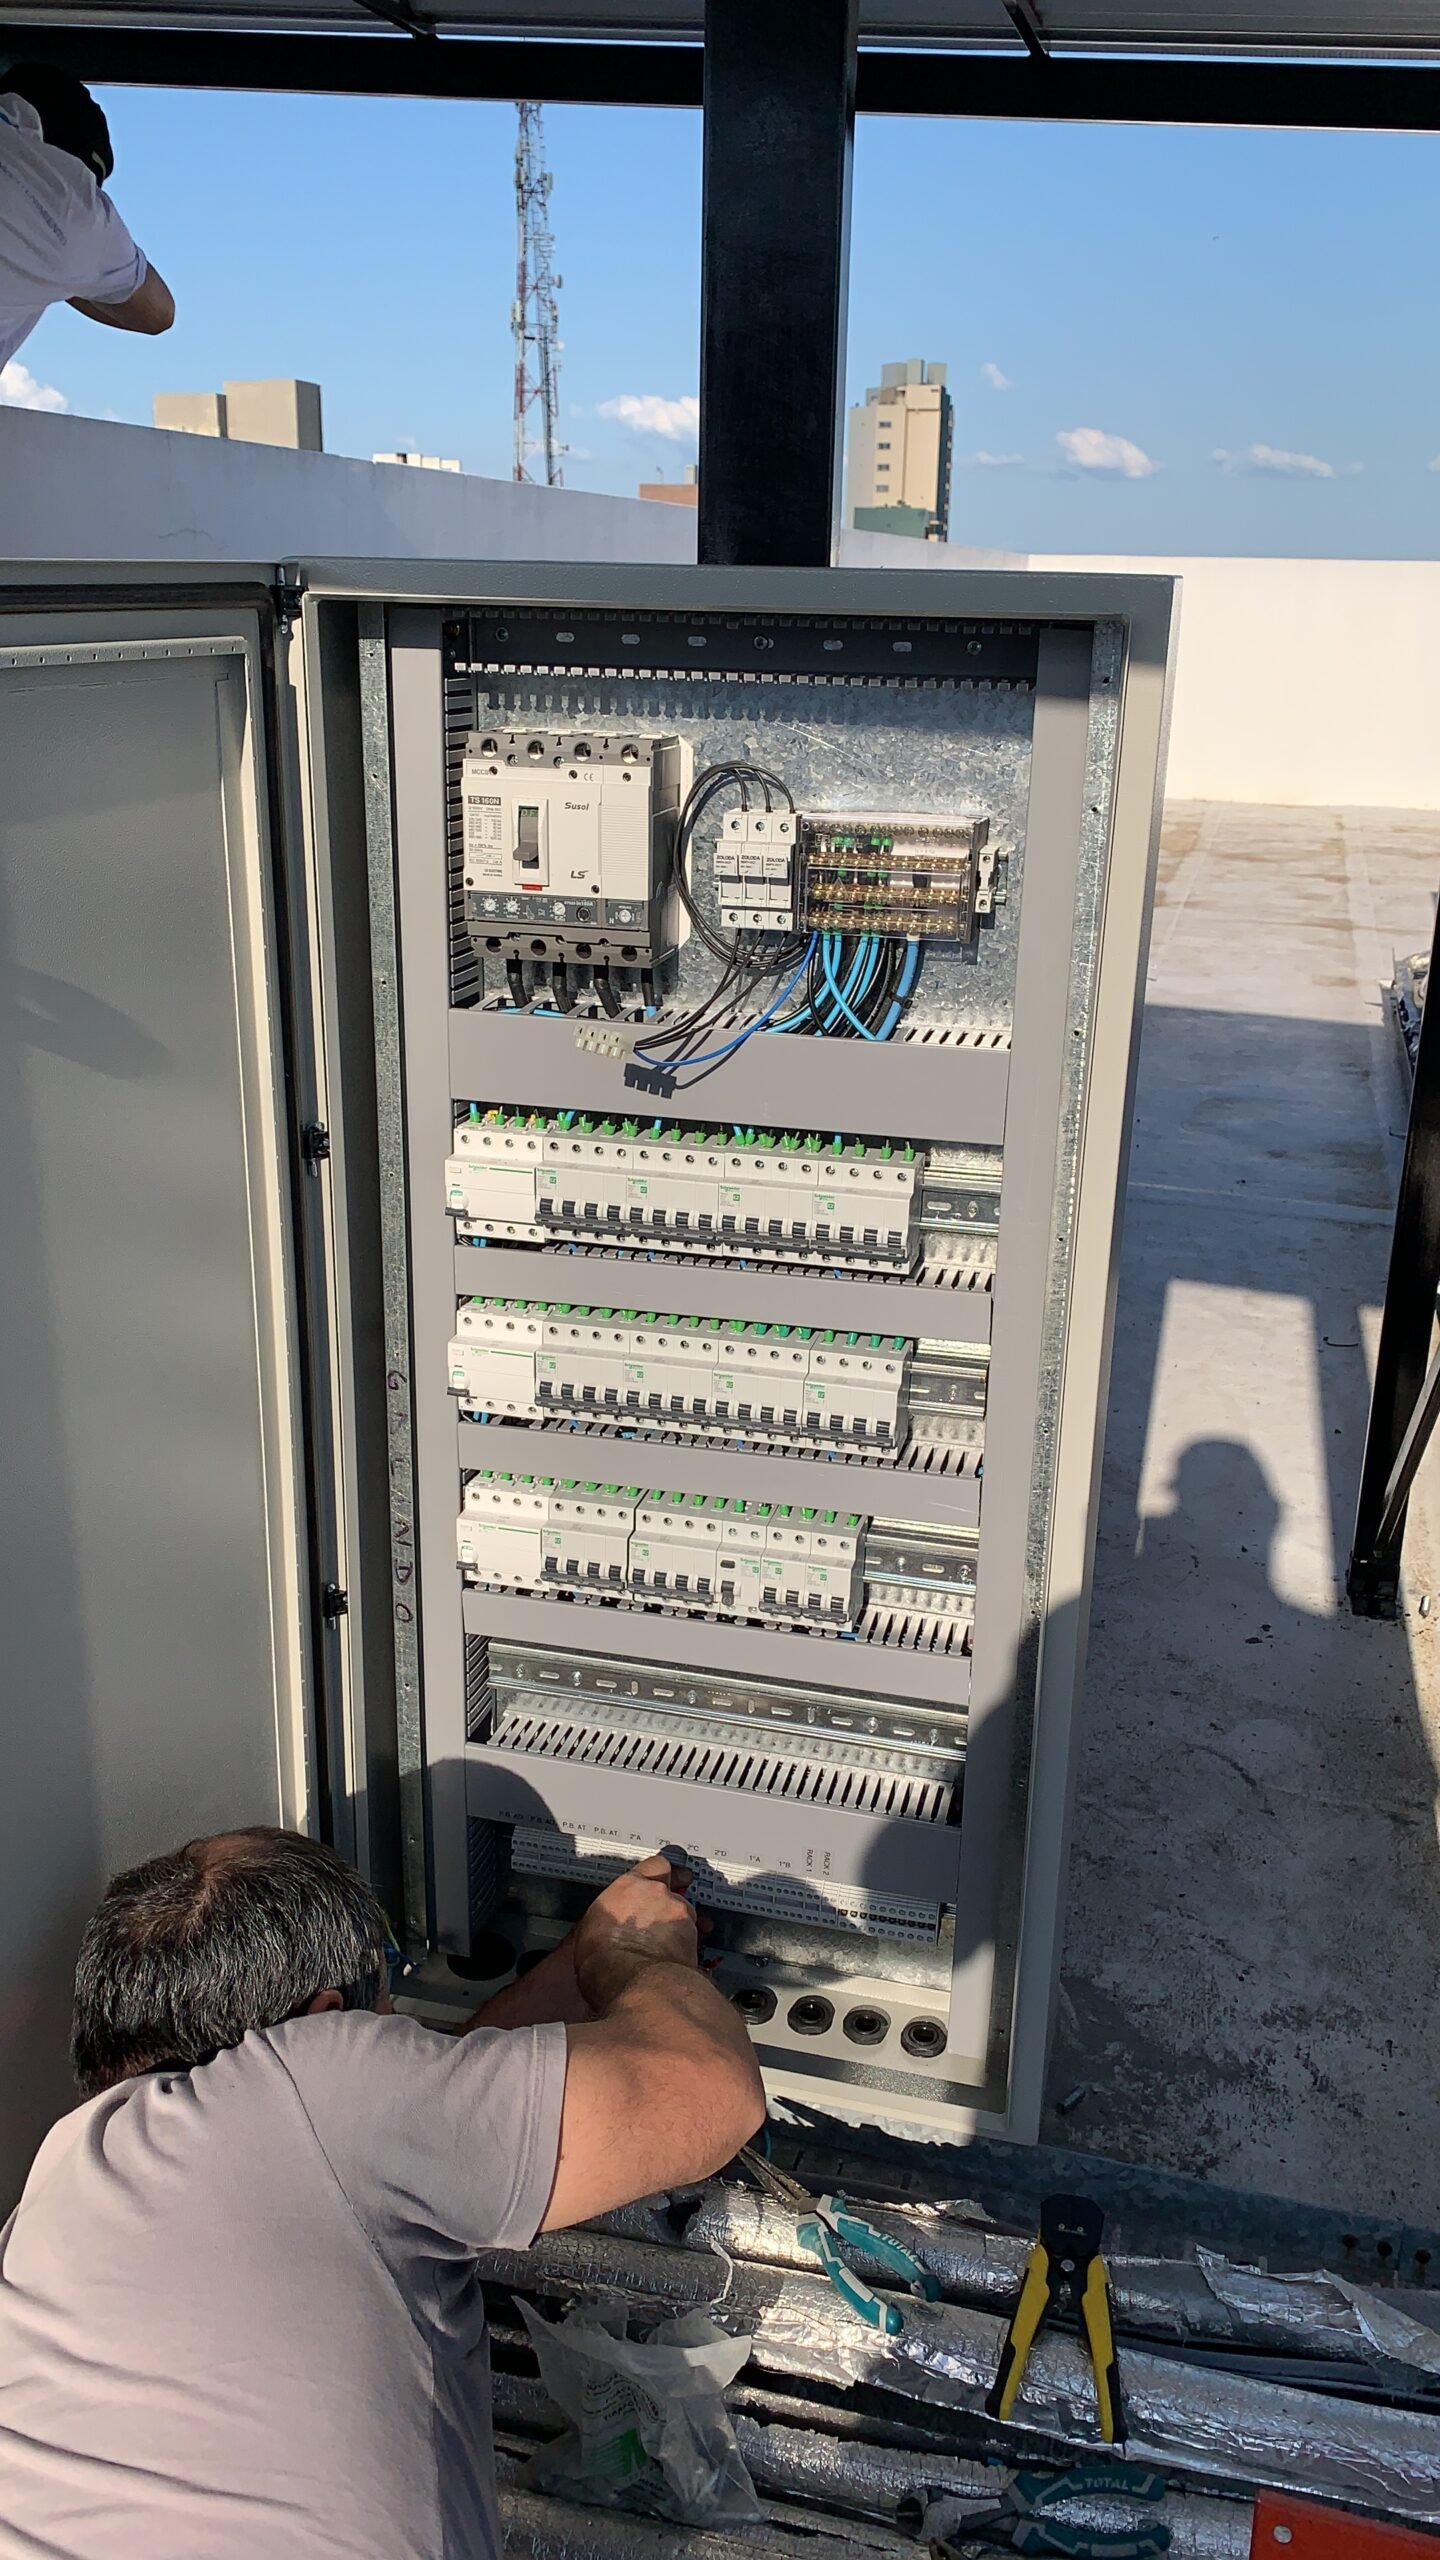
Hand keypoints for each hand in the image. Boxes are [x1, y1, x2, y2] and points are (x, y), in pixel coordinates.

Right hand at [572, 1854, 699, 2013]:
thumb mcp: (587, 1933)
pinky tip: (676, 1958)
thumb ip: (603, 1921)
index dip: (658, 1874)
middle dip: (668, 1902)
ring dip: (679, 1925)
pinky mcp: (694, 1935)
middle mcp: (657, 1893)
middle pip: (673, 1888)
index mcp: (628, 1886)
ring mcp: (679, 1913)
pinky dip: (688, 1944)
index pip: (653, 1866)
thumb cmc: (603, 1960)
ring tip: (665, 1945)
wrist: (632, 1981)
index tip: (659, 1878)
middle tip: (659, 1917)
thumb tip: (599, 1931)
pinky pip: (696, 1936)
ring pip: (686, 1912)